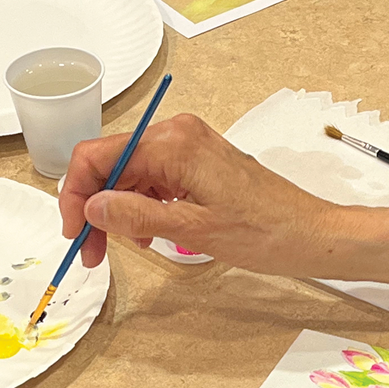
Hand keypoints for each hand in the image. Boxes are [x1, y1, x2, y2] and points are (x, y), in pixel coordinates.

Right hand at [59, 114, 388, 318]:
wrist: (314, 236)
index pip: (98, 156)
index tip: (74, 234)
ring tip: (125, 248)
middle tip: (92, 252)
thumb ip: (136, 215)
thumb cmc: (266, 233)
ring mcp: (191, 149)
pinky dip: (144, 209)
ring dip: (119, 211)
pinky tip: (150, 236)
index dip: (76, 195)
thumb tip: (92, 207)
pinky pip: (155, 182)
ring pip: (131, 175)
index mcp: (173, 142)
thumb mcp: (193, 230)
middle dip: (95, 206)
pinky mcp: (202, 166)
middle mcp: (178, 135)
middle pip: (111, 163)